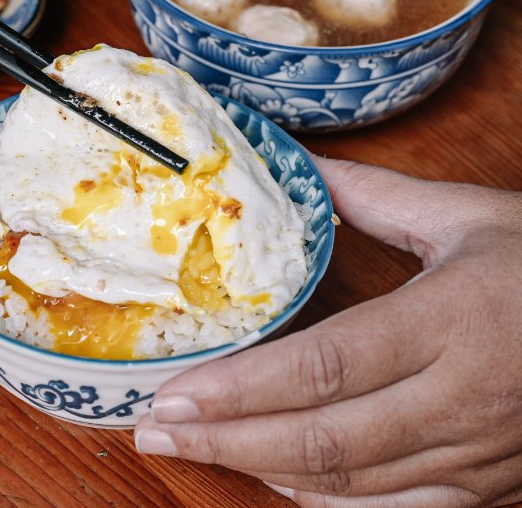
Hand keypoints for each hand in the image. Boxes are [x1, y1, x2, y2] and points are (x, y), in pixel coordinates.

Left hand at [134, 156, 521, 507]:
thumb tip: (308, 168)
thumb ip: (381, 199)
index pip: (323, 367)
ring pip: (351, 485)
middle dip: (225, 439)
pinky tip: (276, 481)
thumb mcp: (474, 219)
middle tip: (154, 432)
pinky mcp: (489, 486)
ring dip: (262, 472)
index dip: (240, 389)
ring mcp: (477, 453)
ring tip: (195, 451)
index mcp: (452, 322)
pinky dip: (327, 505)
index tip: (174, 393)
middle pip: (321, 438)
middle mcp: (460, 398)